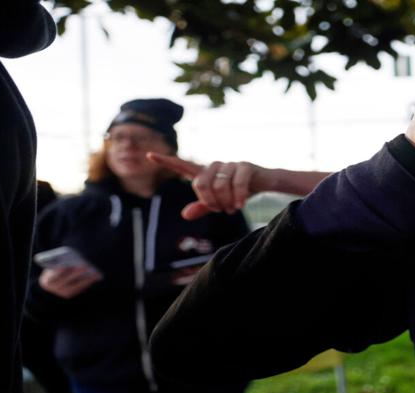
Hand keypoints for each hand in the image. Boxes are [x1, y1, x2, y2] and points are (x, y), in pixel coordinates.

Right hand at [39, 264, 101, 298]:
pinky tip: (96, 276)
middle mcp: (54, 289)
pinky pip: (80, 288)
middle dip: (76, 273)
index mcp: (47, 281)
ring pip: (76, 286)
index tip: (63, 266)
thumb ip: (58, 263)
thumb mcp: (53, 266)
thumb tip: (71, 260)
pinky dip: (88, 282)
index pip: (53, 277)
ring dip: (86, 279)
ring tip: (95, 272)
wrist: (50, 283)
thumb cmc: (52, 269)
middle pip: (66, 281)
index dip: (58, 272)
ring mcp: (62, 293)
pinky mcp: (70, 294)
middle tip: (85, 265)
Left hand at [148, 152, 268, 219]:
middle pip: (200, 184)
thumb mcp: (220, 202)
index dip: (166, 162)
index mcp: (205, 174)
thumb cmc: (239, 192)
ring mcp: (230, 165)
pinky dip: (238, 197)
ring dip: (226, 202)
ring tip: (233, 208)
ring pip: (219, 186)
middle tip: (220, 210)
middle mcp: (214, 166)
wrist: (265, 182)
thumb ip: (202, 207)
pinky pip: (237, 184)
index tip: (149, 155)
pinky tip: (241, 205)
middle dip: (210, 202)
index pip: (183, 166)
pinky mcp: (245, 166)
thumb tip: (184, 215)